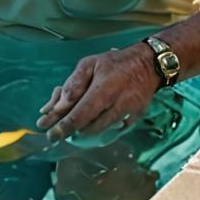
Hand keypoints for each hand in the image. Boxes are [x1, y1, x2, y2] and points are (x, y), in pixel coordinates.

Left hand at [36, 44, 158, 140]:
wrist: (149, 65)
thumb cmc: (115, 63)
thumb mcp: (89, 64)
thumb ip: (73, 85)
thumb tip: (55, 107)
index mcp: (104, 89)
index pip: (80, 114)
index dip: (64, 127)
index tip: (50, 135)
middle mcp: (117, 104)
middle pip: (89, 126)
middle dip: (71, 130)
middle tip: (57, 130)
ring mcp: (128, 114)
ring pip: (100, 130)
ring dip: (84, 128)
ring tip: (74, 121)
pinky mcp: (134, 120)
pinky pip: (112, 130)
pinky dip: (99, 127)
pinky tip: (92, 120)